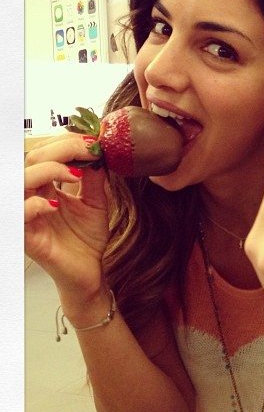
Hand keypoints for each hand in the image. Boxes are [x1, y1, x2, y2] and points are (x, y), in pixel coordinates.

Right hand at [25, 134, 108, 300]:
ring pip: (20, 180)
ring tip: (75, 174)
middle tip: (88, 149)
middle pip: (32, 159)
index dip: (67, 143)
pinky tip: (55, 204)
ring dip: (48, 170)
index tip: (93, 140)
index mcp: (46, 187)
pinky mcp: (26, 236)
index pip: (46, 154)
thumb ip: (95, 179)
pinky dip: (34, 204)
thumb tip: (98, 152)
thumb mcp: (96, 202)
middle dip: (61, 148)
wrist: (90, 271)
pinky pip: (18, 213)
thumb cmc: (87, 238)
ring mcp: (26, 215)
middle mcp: (32, 196)